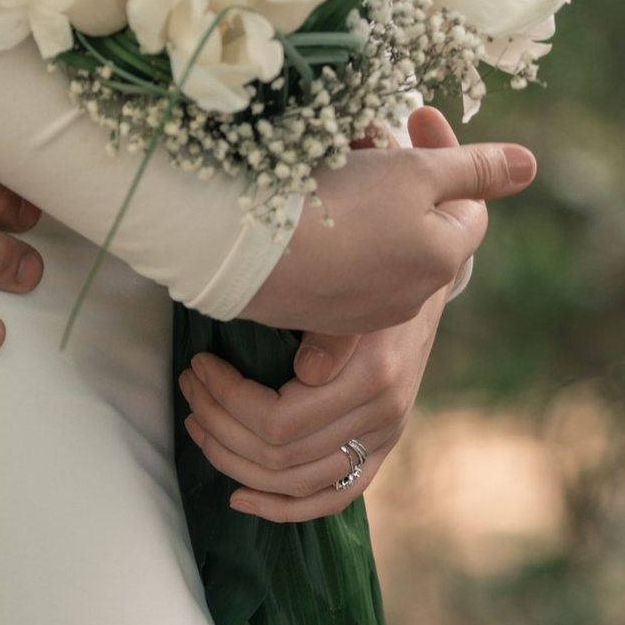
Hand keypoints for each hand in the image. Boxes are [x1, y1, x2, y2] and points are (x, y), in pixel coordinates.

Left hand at [182, 109, 470, 523]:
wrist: (434, 268)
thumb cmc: (400, 230)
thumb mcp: (406, 194)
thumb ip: (411, 164)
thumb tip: (420, 114)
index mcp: (376, 366)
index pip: (284, 420)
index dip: (228, 402)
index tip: (198, 363)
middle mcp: (383, 410)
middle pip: (278, 452)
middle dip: (222, 421)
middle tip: (190, 384)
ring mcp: (383, 432)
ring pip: (293, 479)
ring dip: (236, 456)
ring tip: (200, 413)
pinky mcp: (377, 448)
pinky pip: (329, 499)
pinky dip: (281, 510)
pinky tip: (238, 499)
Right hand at [243, 102, 532, 334]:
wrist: (251, 256)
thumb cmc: (342, 204)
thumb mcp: (417, 171)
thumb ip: (476, 167)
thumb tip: (531, 165)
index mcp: (443, 257)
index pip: (470, 205)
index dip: (449, 158)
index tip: (413, 121)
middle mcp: (412, 294)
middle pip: (424, 222)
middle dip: (404, 174)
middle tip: (368, 137)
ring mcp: (365, 309)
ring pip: (382, 240)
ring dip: (370, 198)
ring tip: (335, 161)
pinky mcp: (320, 312)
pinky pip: (343, 262)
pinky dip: (336, 228)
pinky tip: (307, 201)